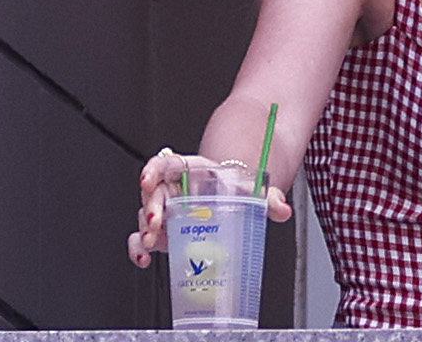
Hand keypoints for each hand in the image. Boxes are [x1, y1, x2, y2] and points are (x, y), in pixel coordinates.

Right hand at [126, 150, 292, 267]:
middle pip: (153, 193)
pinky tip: (144, 259)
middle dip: (150, 207)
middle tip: (156, 222)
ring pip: (145, 217)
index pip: (165, 164)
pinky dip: (139, 249)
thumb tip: (282, 209)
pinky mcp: (164, 233)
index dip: (152, 170)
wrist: (237, 199)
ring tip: (149, 245)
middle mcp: (174, 190)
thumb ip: (269, 197)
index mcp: (191, 171)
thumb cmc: (238, 189)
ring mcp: (166, 212)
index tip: (148, 180)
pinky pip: (144, 238)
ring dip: (143, 231)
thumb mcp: (253, 189)